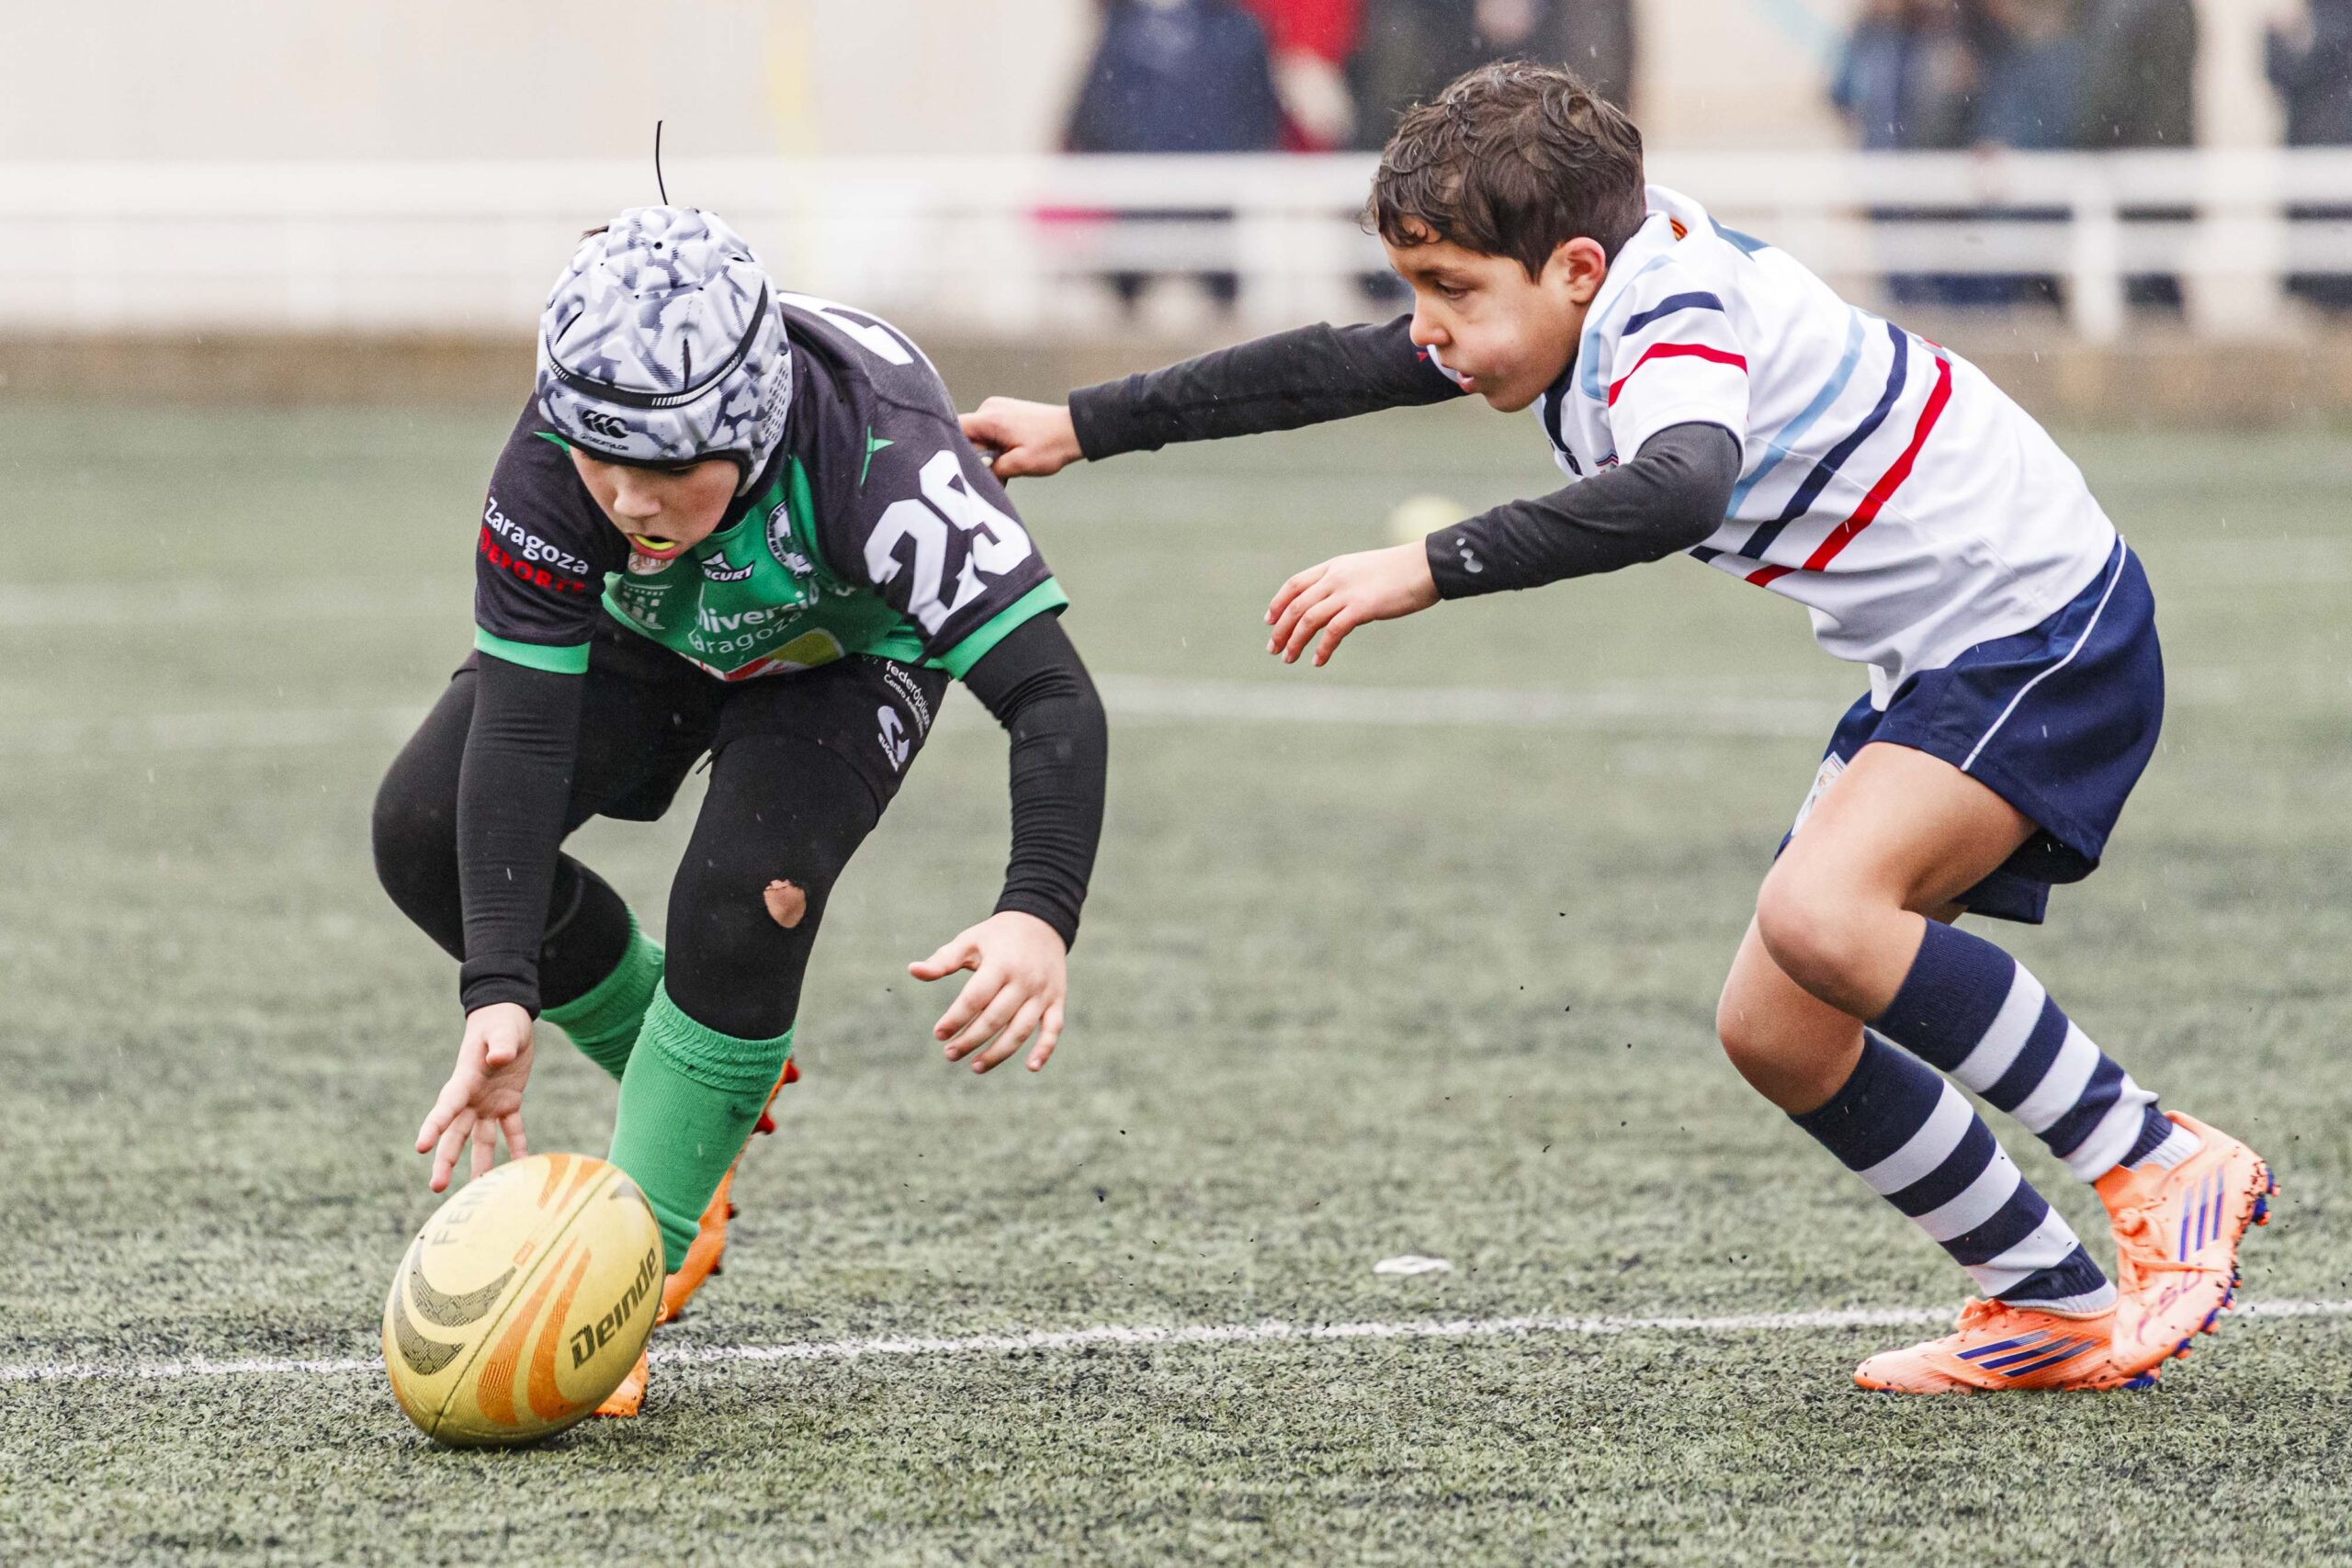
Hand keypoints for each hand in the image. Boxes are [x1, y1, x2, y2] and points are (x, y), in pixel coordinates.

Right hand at [415, 1002, 534, 1191]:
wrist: (508, 1020)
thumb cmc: (501, 1023)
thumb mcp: (503, 1030)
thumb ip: (500, 1044)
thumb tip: (498, 1058)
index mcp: (464, 1080)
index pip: (446, 1107)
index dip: (433, 1127)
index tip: (420, 1147)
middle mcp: (471, 1098)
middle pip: (455, 1134)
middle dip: (445, 1160)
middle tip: (436, 1187)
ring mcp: (487, 1103)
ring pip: (479, 1140)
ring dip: (478, 1164)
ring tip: (478, 1192)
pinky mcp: (508, 1104)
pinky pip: (511, 1131)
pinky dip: (516, 1148)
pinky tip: (521, 1169)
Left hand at [908, 910, 1068, 1072]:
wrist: (1041, 922)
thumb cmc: (997, 936)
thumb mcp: (969, 941)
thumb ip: (942, 960)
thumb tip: (912, 971)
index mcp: (1001, 964)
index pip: (975, 998)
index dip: (955, 1019)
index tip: (938, 1034)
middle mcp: (1024, 980)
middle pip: (995, 1018)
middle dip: (971, 1040)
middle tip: (949, 1054)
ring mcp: (1043, 992)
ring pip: (1021, 1030)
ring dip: (998, 1053)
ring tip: (975, 1066)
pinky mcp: (1056, 1000)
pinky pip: (1054, 1029)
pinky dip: (1045, 1049)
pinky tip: (1031, 1067)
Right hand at [959, 398, 1082, 479]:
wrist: (1074, 430)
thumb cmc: (1051, 446)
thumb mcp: (1021, 465)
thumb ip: (992, 469)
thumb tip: (974, 473)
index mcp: (990, 418)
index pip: (954, 428)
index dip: (950, 447)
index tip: (956, 465)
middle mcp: (989, 408)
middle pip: (965, 434)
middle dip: (973, 455)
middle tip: (992, 472)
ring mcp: (995, 408)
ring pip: (976, 435)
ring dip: (985, 452)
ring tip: (1006, 464)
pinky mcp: (1003, 412)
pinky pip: (987, 431)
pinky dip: (993, 445)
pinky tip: (1008, 456)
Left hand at [1265, 541, 1439, 666]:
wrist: (1427, 566)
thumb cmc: (1401, 571)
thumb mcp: (1365, 572)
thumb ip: (1346, 585)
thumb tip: (1336, 607)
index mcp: (1334, 567)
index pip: (1295, 584)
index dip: (1278, 603)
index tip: (1269, 620)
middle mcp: (1335, 577)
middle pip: (1297, 605)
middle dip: (1281, 629)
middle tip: (1273, 649)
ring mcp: (1347, 591)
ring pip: (1308, 619)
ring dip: (1295, 641)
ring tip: (1289, 659)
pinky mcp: (1362, 607)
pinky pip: (1333, 631)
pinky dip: (1322, 648)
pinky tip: (1318, 661)